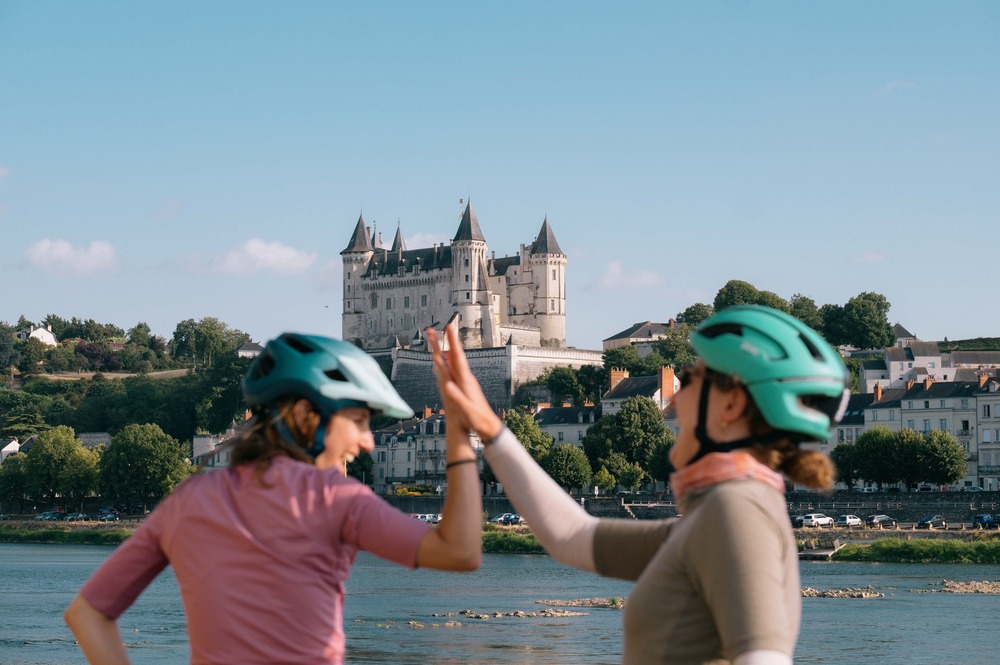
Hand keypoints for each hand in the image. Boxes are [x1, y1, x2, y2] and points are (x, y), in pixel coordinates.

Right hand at [427, 323, 502, 440]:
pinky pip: (455, 369)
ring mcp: (467, 382)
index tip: (449, 327)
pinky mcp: (466, 387)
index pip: (457, 357)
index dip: (452, 342)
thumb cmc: (478, 420)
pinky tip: (448, 361)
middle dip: (449, 340)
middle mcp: (467, 378)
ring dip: (448, 349)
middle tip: (443, 326)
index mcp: (465, 381)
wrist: (489, 427)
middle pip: (456, 356)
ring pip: (455, 361)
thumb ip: (457, 398)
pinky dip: (450, 361)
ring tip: (442, 339)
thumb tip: (447, 385)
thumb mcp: (466, 411)